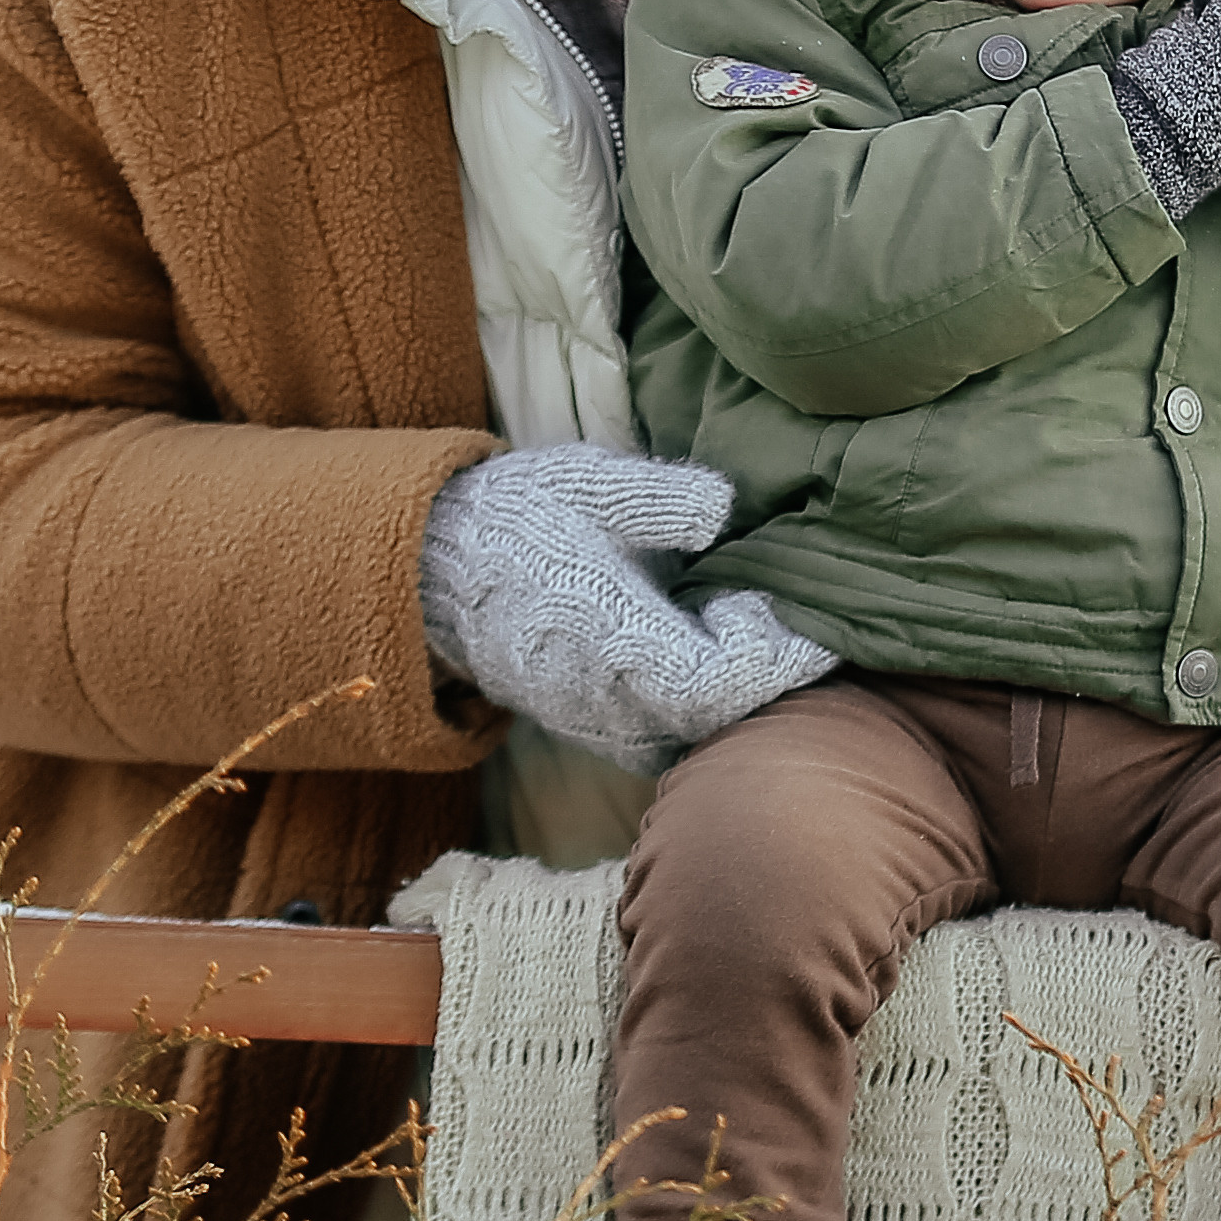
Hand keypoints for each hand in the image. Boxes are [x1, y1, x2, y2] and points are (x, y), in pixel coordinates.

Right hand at [419, 447, 832, 772]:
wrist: (437, 571)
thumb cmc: (522, 517)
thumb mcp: (591, 483)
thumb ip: (662, 498)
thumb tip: (723, 508)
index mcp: (616, 640)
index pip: (718, 686)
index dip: (772, 659)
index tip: (783, 607)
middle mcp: (610, 701)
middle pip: (717, 720)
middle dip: (766, 674)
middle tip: (780, 612)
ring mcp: (598, 724)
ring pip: (692, 737)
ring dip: (734, 694)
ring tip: (747, 630)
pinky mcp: (590, 728)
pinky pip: (663, 737)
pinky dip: (701, 706)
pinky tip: (707, 651)